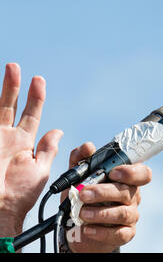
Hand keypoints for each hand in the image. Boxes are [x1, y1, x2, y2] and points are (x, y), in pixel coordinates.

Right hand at [0, 63, 62, 236]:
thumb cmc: (19, 194)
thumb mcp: (40, 169)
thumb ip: (48, 149)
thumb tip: (58, 131)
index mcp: (24, 142)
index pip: (31, 114)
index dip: (36, 97)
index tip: (39, 80)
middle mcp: (7, 137)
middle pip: (11, 105)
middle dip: (14, 86)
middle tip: (15, 67)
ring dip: (3, 89)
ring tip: (9, 69)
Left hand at [61, 142, 151, 252]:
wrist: (77, 229)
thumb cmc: (82, 199)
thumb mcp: (77, 177)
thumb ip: (80, 159)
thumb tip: (88, 147)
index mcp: (126, 179)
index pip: (142, 172)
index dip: (132, 172)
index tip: (113, 172)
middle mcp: (132, 196)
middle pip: (127, 191)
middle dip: (104, 192)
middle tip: (83, 194)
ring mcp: (130, 216)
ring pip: (123, 213)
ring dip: (101, 213)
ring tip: (81, 213)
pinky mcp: (125, 234)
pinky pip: (119, 233)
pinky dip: (102, 232)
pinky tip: (87, 229)